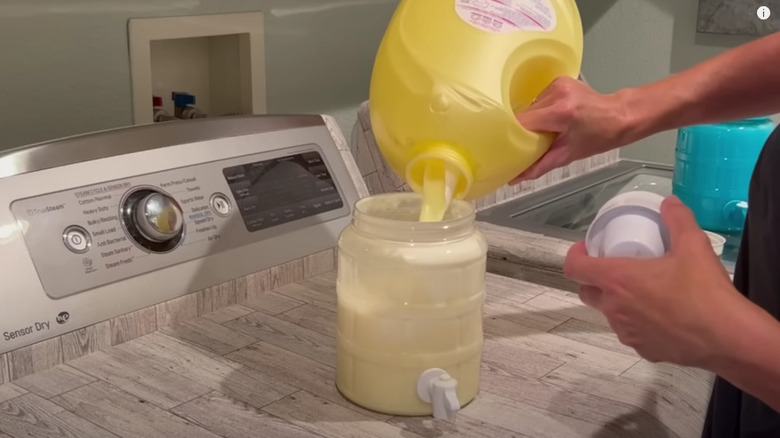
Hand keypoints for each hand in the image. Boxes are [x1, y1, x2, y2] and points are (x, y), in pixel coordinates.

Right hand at [511, 77, 633, 183]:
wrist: (621, 115)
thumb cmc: (600, 137)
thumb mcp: (568, 155)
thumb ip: (539, 166)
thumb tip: (515, 178)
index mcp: (561, 112)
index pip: (523, 122)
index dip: (514, 135)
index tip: (510, 146)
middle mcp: (557, 94)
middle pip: (525, 113)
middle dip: (523, 129)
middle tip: (529, 143)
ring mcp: (558, 84)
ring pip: (531, 105)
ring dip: (533, 119)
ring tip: (547, 129)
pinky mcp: (559, 80)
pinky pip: (540, 98)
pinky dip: (542, 110)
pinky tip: (553, 118)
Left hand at [562, 196, 738, 366]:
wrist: (727, 338)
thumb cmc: (704, 291)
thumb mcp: (693, 245)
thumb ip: (678, 219)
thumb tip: (669, 203)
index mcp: (617, 280)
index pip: (575, 268)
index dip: (575, 256)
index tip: (586, 249)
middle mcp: (614, 308)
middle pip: (587, 292)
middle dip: (594, 280)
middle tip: (615, 268)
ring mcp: (626, 332)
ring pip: (610, 314)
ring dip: (617, 302)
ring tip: (643, 291)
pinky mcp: (643, 350)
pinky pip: (632, 333)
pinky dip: (638, 322)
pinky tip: (661, 316)